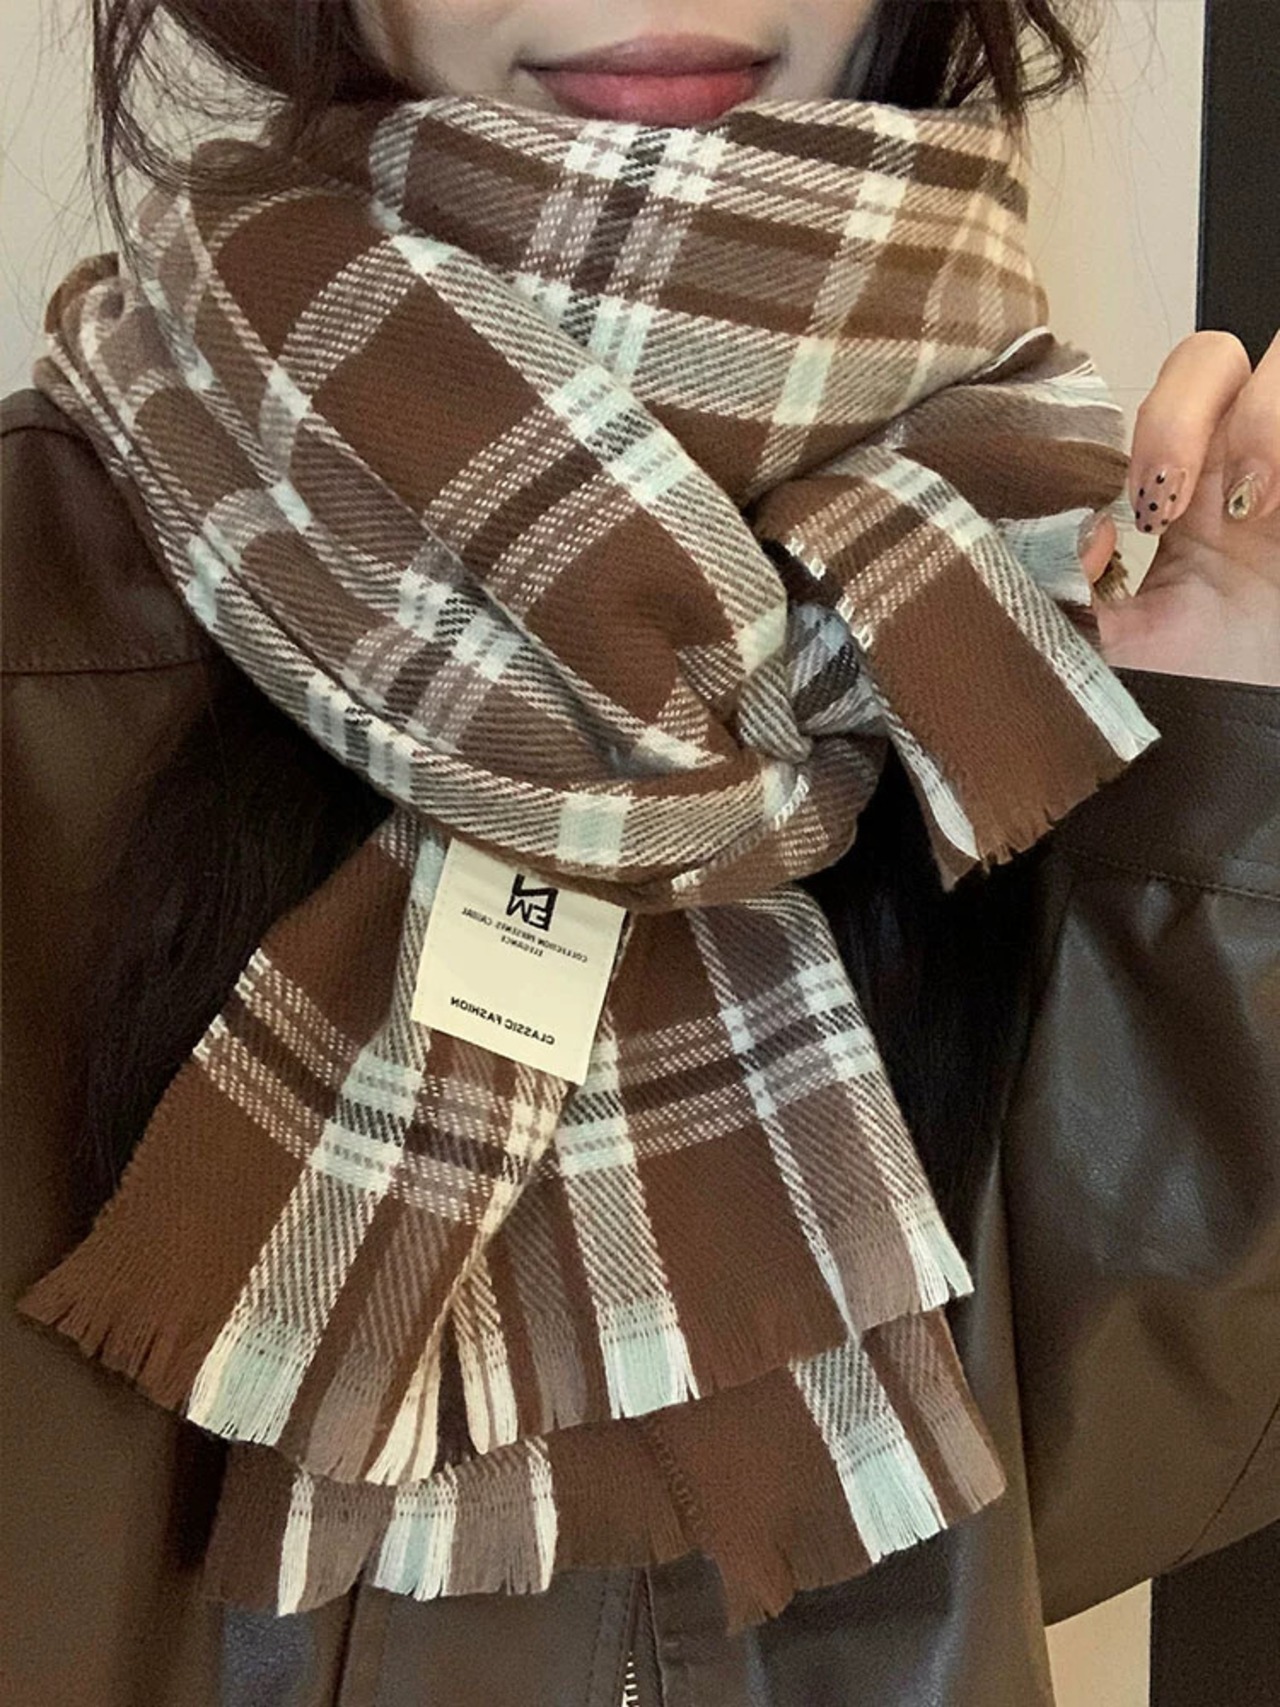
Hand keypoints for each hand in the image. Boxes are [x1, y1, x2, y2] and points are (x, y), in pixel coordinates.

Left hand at [1076, 329, 1279, 686]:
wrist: (1259, 727)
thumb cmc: (1208, 688)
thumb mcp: (1122, 647)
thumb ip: (1072, 597)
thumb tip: (1071, 533)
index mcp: (1186, 487)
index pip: (1161, 400)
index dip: (1144, 429)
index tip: (1130, 512)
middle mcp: (1243, 460)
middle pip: (1212, 358)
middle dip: (1182, 411)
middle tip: (1165, 499)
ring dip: (1262, 419)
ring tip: (1248, 507)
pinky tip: (1277, 507)